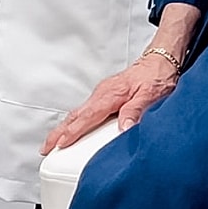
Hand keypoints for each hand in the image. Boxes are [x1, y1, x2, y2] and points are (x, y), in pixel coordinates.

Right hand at [40, 54, 178, 153]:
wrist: (161, 60)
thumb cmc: (157, 76)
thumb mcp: (151, 95)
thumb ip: (136, 110)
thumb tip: (124, 127)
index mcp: (110, 95)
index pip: (86, 117)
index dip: (72, 132)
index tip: (59, 144)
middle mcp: (103, 93)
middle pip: (75, 115)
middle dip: (59, 132)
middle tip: (46, 148)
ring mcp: (103, 93)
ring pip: (78, 112)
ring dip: (65, 127)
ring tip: (55, 141)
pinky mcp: (106, 95)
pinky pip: (86, 109)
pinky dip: (76, 120)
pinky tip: (74, 127)